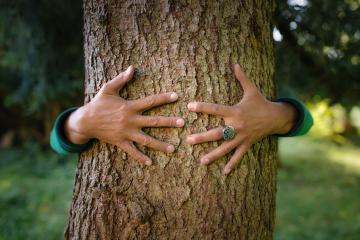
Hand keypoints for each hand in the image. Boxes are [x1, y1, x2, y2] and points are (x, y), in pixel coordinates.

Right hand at [64, 66, 184, 165]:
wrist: (85, 121)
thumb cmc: (98, 103)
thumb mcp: (108, 89)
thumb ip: (121, 79)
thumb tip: (133, 68)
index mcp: (129, 107)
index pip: (150, 101)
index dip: (164, 98)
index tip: (176, 96)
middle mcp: (130, 121)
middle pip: (153, 122)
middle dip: (169, 122)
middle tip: (182, 123)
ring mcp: (126, 133)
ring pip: (146, 140)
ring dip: (160, 144)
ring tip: (173, 149)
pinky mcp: (120, 142)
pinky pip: (132, 151)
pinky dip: (141, 157)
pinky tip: (150, 163)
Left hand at [186, 64, 296, 174]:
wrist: (276, 117)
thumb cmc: (260, 102)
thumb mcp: (252, 89)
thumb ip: (242, 77)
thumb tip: (235, 63)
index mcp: (235, 111)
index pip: (216, 108)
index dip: (202, 107)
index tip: (189, 106)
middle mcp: (237, 125)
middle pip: (218, 132)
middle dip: (203, 137)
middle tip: (188, 140)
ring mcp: (242, 137)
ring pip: (226, 147)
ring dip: (214, 155)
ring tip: (201, 161)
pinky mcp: (247, 144)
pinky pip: (239, 155)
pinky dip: (232, 164)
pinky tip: (224, 172)